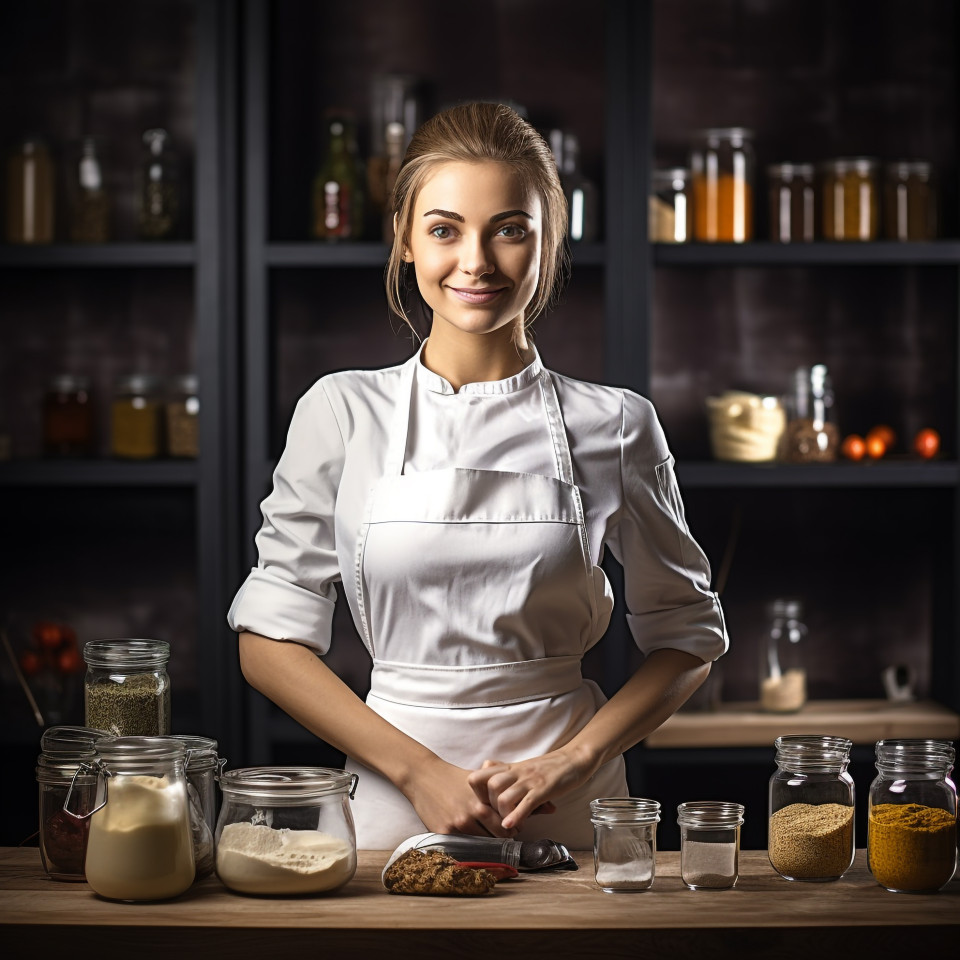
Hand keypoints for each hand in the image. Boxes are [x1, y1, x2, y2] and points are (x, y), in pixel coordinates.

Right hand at [402, 755, 518, 837]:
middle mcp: (470, 813)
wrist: (423, 776)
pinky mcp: (444, 832)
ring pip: (480, 842)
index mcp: (480, 800)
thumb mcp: (476, 778)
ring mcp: (456, 824)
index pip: (504, 820)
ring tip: (492, 840)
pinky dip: (469, 844)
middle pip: (495, 834)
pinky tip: (473, 842)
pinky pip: (462, 844)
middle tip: (508, 837)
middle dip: (504, 837)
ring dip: (488, 843)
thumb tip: (514, 799)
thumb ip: (493, 789)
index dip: (512, 826)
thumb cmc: (452, 777)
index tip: (516, 828)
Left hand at [466, 748, 591, 831]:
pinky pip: (525, 803)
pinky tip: (512, 826)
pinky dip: (516, 816)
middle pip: (490, 786)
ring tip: (509, 824)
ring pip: (504, 796)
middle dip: (491, 807)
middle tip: (499, 818)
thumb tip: (496, 788)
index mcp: (510, 768)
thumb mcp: (524, 770)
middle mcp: (517, 772)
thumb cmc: (550, 768)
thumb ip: (509, 778)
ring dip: (503, 814)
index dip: (477, 793)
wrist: (574, 760)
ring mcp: (530, 780)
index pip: (479, 775)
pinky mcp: (543, 789)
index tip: (485, 806)